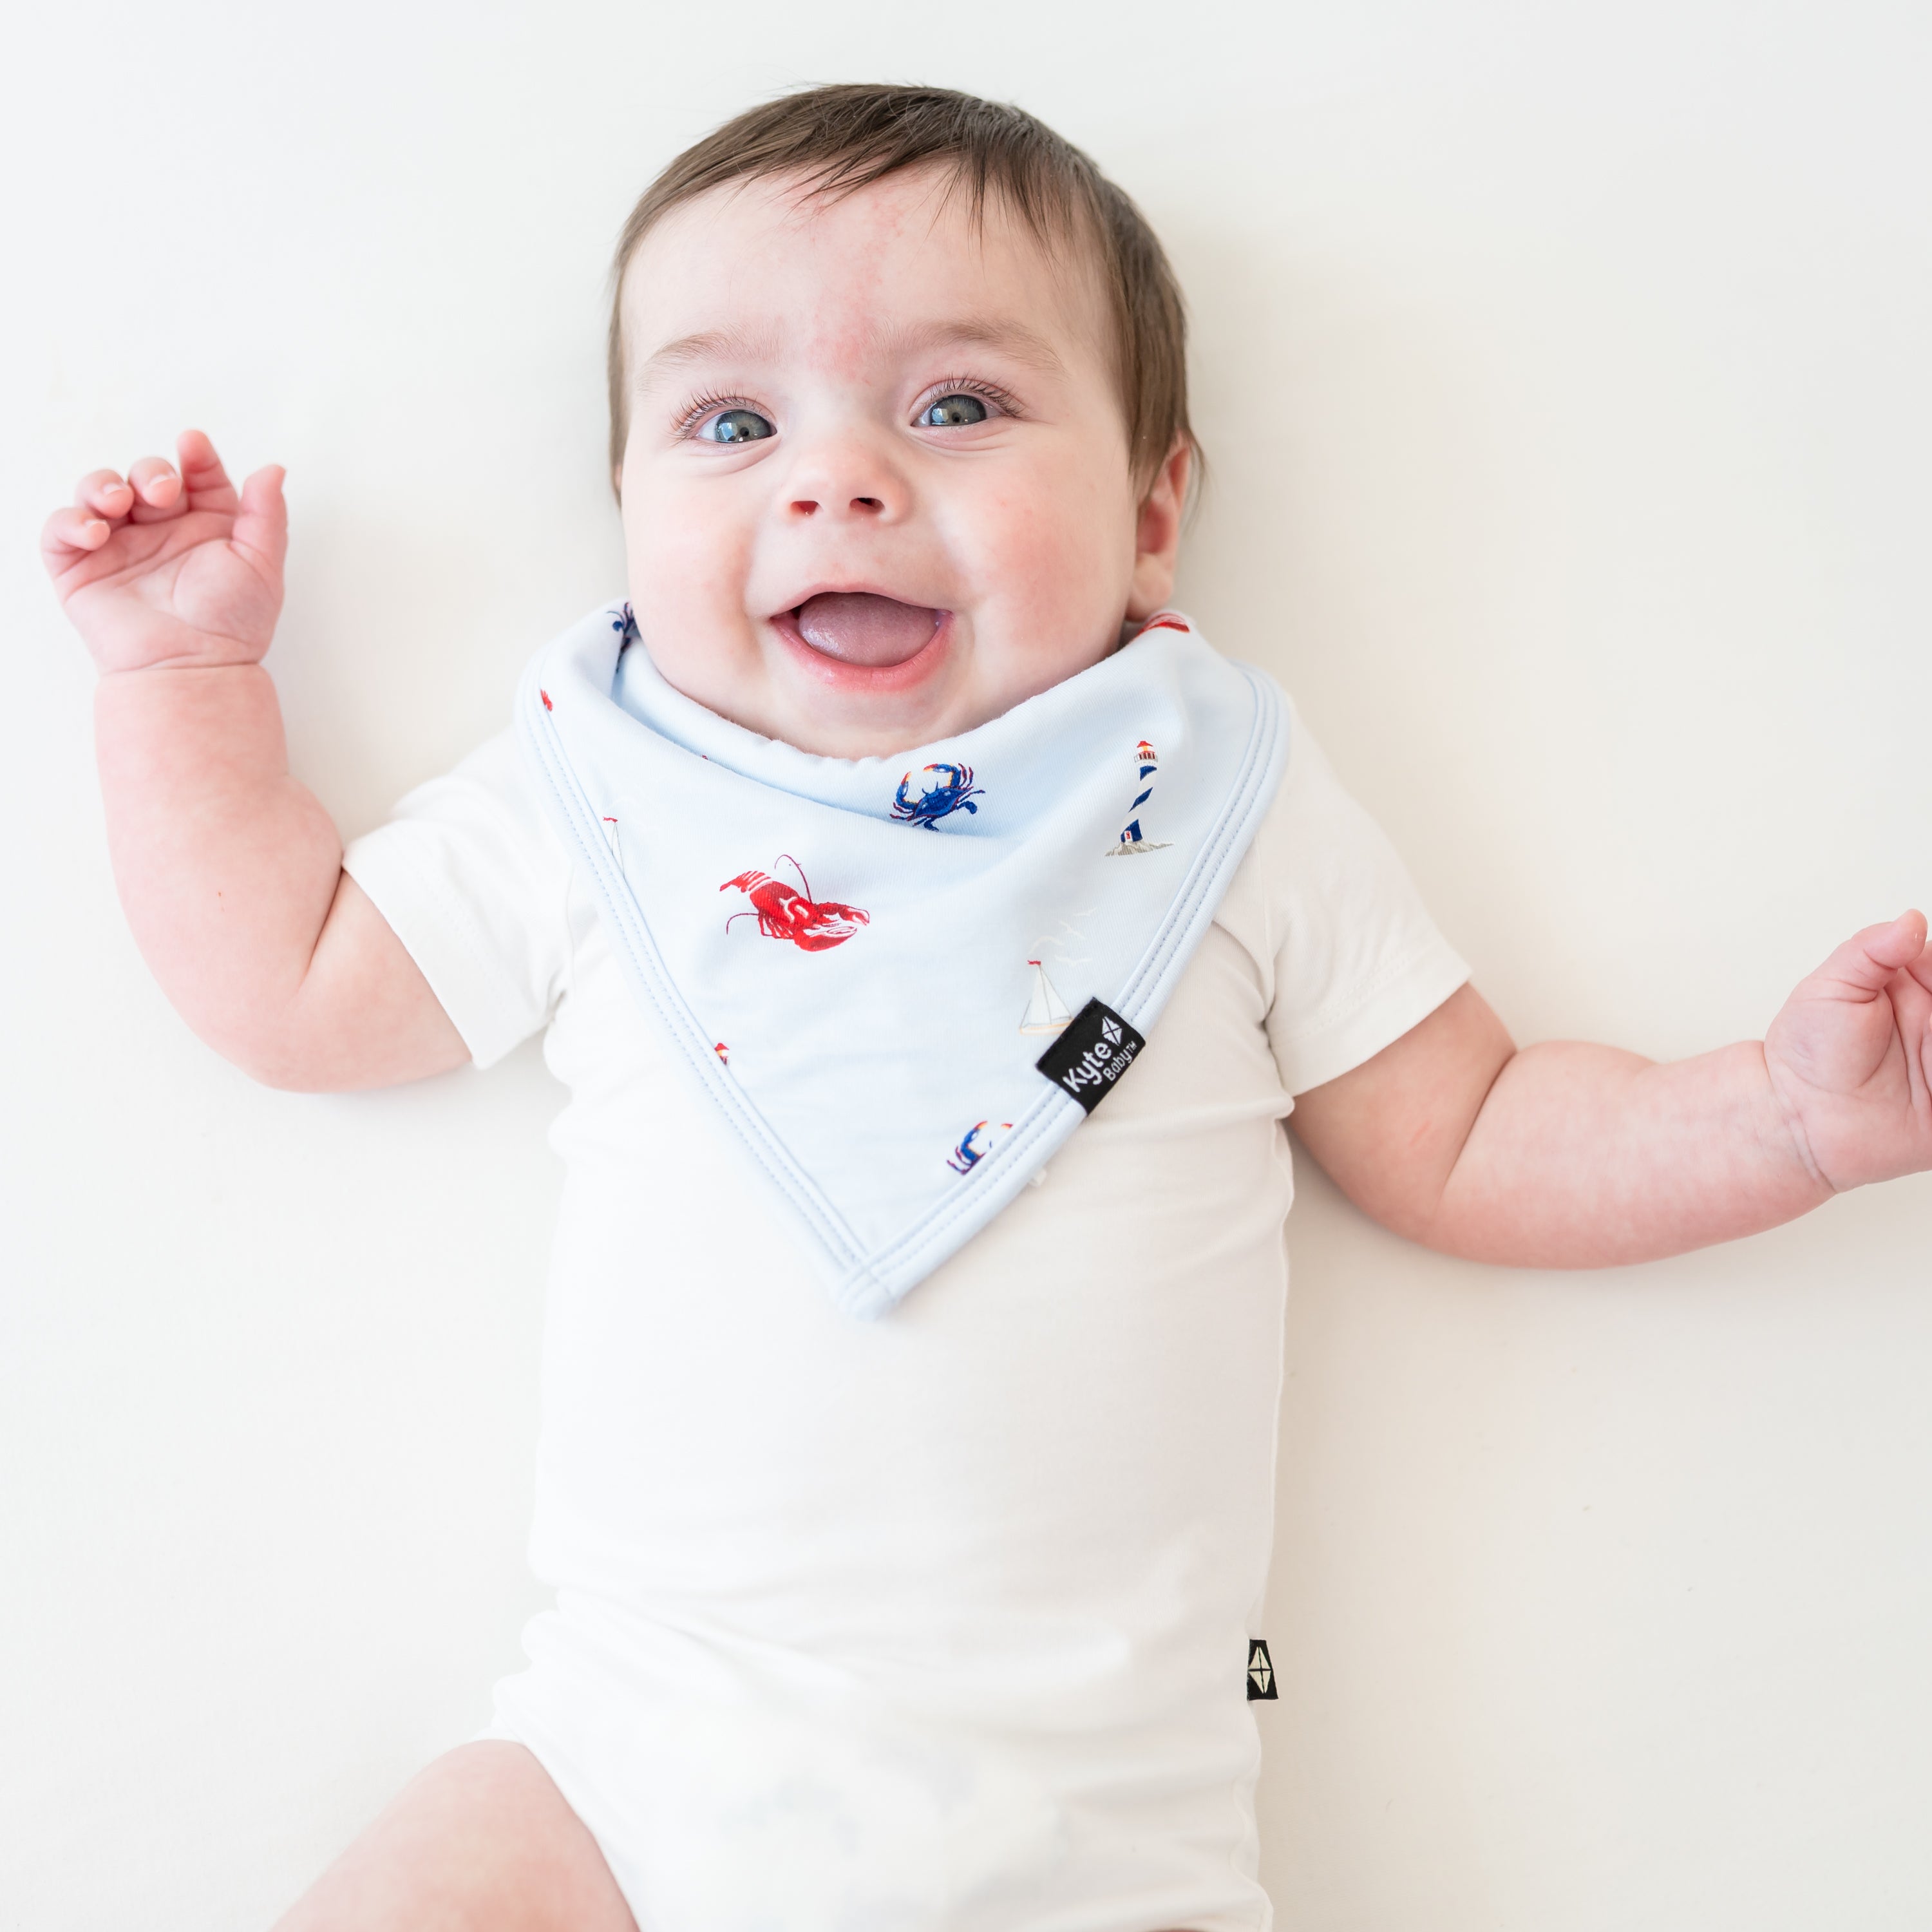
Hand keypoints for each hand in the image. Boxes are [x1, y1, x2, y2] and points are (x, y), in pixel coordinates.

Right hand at [41, 428, 286, 674]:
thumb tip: (272, 469)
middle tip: (163, 493)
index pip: (195, 475)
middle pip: (145, 476)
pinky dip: (71, 520)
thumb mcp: (261, 564)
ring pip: (98, 491)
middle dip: (150, 472)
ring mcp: (119, 546)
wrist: (193, 667)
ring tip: (121, 503)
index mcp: (205, 525)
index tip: (194, 445)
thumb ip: (266, 514)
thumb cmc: (231, 624)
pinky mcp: (80, 567)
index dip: (195, 457)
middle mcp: (160, 530)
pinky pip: (61, 529)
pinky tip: (95, 531)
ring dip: (104, 485)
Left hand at [1763, 911, 1931, 1191]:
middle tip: (1923, 1021)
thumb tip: (1911, 920)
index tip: (1921, 976)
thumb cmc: (1806, 1053)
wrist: (1797, 1118)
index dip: (1931, 970)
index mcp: (1911, 983)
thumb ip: (1869, 951)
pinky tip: (1928, 1074)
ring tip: (1922, 1058)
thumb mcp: (1829, 988)